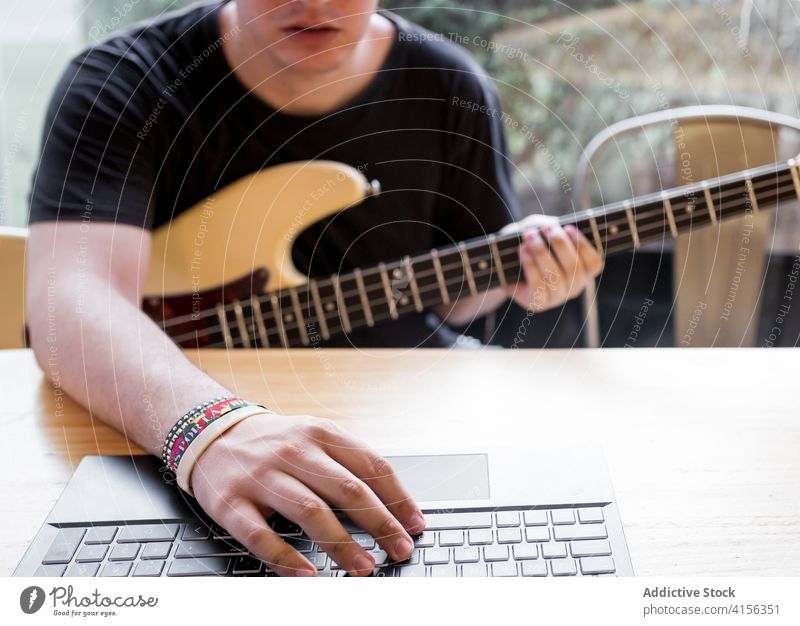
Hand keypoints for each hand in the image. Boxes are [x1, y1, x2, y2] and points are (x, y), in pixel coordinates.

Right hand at [190, 412, 424, 576]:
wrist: (212, 434)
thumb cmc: (274, 443)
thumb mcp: (314, 437)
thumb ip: (348, 464)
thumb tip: (394, 505)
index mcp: (321, 434)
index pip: (370, 465)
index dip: (398, 497)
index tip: (415, 524)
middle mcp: (293, 452)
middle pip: (346, 489)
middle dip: (379, 523)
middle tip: (400, 549)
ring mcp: (262, 477)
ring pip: (309, 512)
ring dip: (341, 543)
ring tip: (364, 567)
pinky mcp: (232, 503)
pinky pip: (260, 535)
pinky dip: (286, 558)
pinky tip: (307, 575)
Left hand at [501, 214, 602, 311]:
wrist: (505, 265)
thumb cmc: (530, 244)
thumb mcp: (541, 230)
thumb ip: (550, 227)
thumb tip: (552, 226)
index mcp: (583, 272)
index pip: (594, 263)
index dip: (584, 245)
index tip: (569, 228)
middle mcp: (574, 287)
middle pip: (574, 268)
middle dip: (559, 244)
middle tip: (545, 228)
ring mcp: (557, 298)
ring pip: (555, 277)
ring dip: (542, 253)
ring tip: (529, 236)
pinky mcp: (539, 303)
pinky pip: (538, 286)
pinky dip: (531, 266)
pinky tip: (523, 251)